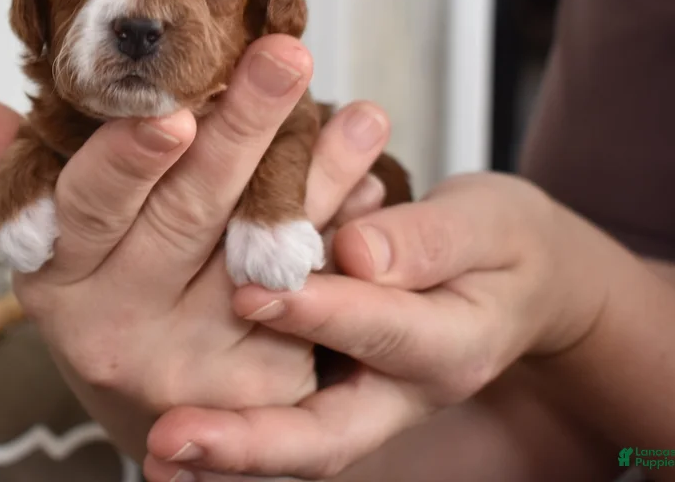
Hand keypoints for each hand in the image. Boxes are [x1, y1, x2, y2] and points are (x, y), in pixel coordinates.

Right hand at [0, 36, 393, 456]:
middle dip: (242, 131)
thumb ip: (20, 171)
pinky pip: (308, 296)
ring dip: (315, 174)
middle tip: (285, 57)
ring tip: (362, 109)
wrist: (155, 405)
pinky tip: (372, 178)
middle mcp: (113, 325)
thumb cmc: (105, 290)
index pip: (86, 208)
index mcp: (54, 276)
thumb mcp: (55, 238)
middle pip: (186, 216)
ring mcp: (189, 360)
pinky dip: (340, 230)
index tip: (173, 113)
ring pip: (259, 250)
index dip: (128, 161)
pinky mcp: (258, 387)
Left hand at [143, 173, 609, 480]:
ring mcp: (361, 401)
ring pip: (294, 439)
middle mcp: (401, 394)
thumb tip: (359, 252)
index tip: (254, 292)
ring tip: (161, 448)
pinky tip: (173, 433)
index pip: (383, 332)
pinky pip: (278, 412)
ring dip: (227, 449)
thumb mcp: (487, 225)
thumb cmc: (501, 247)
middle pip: (326, 436)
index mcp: (453, 346)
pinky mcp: (327, 389)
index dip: (319, 312)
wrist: (514, 282)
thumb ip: (430, 240)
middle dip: (251, 443)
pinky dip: (230, 424)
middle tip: (174, 437)